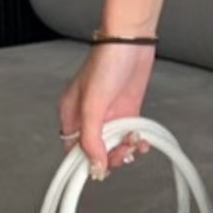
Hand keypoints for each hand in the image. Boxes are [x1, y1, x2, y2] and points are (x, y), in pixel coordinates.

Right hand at [57, 43, 156, 179]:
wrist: (130, 43)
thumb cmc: (105, 65)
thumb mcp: (91, 105)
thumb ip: (90, 137)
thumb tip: (93, 164)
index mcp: (70, 115)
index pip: (73, 150)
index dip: (86, 162)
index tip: (100, 169)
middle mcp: (88, 117)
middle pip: (96, 150)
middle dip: (110, 156)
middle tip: (123, 151)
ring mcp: (110, 115)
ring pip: (115, 145)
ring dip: (125, 149)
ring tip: (134, 142)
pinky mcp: (128, 111)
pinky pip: (130, 134)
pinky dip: (136, 141)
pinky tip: (142, 141)